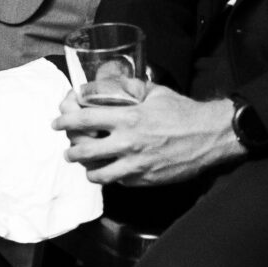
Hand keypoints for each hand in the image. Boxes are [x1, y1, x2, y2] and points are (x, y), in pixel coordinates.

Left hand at [53, 85, 242, 186]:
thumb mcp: (154, 92)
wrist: (210, 136)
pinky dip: (110, 177)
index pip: (83, 120)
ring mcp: (136, 165)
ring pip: (97, 173)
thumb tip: (106, 85)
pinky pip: (118, 181)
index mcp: (127, 118)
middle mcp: (128, 143)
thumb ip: (128, 88)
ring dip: (86, 168)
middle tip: (67, 148)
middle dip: (70, 149)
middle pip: (83, 150)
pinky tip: (108, 171)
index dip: (64, 121)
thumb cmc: (183, 112)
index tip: (57, 122)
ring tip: (84, 164)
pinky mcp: (145, 179)